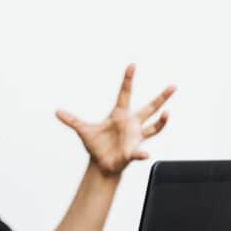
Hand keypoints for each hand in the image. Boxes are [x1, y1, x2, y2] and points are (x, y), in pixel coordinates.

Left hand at [56, 64, 174, 176]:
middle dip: (161, 97)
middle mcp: (131, 123)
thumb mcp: (83, 131)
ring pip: (155, 126)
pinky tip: (144, 155)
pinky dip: (141, 154)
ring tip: (167, 113)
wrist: (102, 165)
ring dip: (162, 121)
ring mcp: (136, 136)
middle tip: (173, 86)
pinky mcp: (134, 151)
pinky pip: (139, 152)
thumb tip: (57, 112)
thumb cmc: (96, 146)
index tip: (132, 65)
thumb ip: (72, 121)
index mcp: (119, 114)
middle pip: (150, 107)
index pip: (125, 93)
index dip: (128, 79)